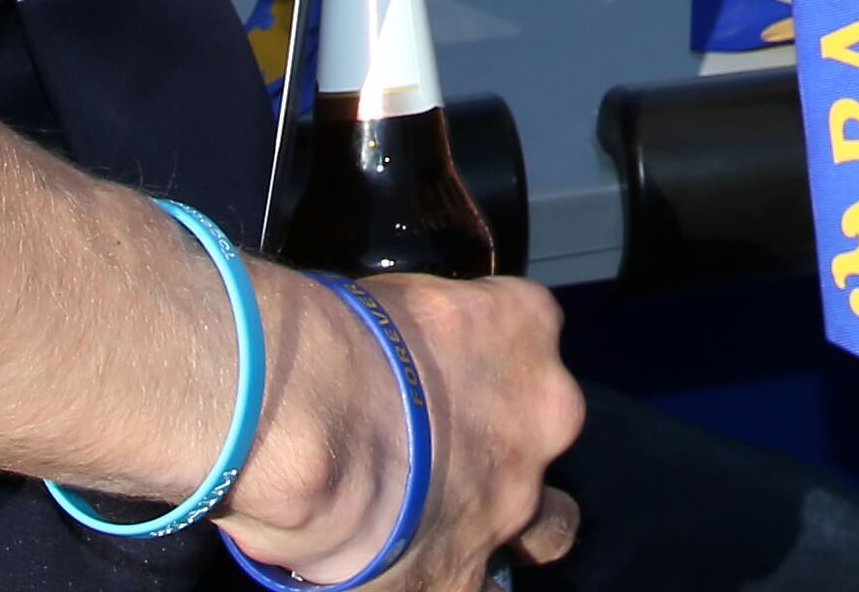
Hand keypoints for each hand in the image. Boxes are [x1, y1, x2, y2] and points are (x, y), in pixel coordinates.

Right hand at [224, 262, 582, 588]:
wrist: (308, 419)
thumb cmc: (329, 336)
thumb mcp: (392, 295)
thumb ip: (422, 329)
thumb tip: (394, 350)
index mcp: (525, 325)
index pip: (531, 334)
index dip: (487, 362)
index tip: (446, 373)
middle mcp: (543, 412)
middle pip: (547, 432)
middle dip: (508, 446)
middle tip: (447, 453)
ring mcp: (514, 499)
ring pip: (550, 528)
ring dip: (513, 527)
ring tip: (454, 528)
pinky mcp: (467, 573)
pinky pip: (482, 588)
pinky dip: (458, 580)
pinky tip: (420, 574)